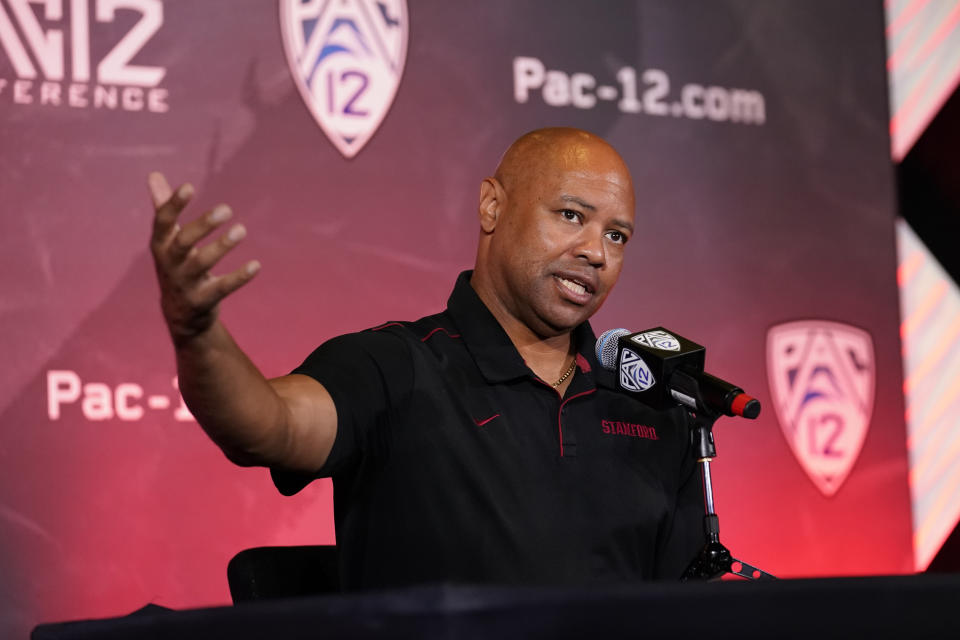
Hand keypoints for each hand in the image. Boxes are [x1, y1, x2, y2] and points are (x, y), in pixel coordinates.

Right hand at [148, 172, 259, 344]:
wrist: (180, 313)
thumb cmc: (176, 265)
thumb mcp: (167, 239)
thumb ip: (163, 208)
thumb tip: (154, 174)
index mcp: (161, 245)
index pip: (163, 221)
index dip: (173, 204)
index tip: (189, 187)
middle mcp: (170, 263)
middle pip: (183, 242)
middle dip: (203, 225)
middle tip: (226, 208)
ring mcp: (185, 283)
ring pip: (202, 263)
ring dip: (222, 246)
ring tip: (242, 229)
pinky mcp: (202, 300)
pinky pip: (222, 287)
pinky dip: (239, 277)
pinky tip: (256, 265)